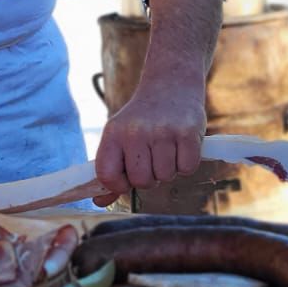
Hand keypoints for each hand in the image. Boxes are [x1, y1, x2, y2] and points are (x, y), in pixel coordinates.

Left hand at [94, 79, 206, 203]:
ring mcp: (163, 131)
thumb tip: (100, 202)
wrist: (171, 84)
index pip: (107, 175)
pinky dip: (186, 163)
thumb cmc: (142, 119)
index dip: (119, 185)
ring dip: (169, 169)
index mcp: (113, 133)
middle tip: (153, 158)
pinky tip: (182, 146)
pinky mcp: (188, 132)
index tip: (128, 177)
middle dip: (150, 177)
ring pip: (166, 177)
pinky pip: (187, 168)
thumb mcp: (120, 136)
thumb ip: (111, 170)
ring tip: (167, 148)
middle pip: (142, 181)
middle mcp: (136, 131)